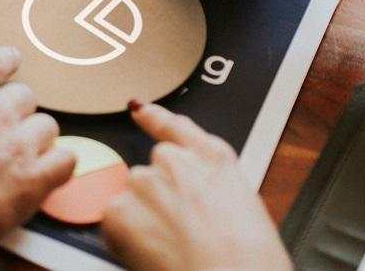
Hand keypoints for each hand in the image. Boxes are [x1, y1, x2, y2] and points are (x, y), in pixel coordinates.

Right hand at [0, 47, 75, 237]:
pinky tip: (47, 169)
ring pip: (47, 126)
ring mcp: (18, 145)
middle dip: (15, 107)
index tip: (9, 61)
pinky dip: (58, 164)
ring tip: (22, 149)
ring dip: (36, 135)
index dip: (4, 61)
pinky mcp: (33, 181)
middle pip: (25, 95)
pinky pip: (65, 162)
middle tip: (2, 121)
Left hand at [101, 103, 291, 270]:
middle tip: (180, 235)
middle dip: (157, 200)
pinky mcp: (119, 209)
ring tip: (173, 250)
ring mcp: (144, 181)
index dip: (154, 117)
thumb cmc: (250, 260)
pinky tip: (152, 256)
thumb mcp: (244, 207)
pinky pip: (114, 225)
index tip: (139, 109)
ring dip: (143, 221)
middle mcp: (175, 160)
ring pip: (132, 200)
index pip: (174, 127)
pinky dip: (126, 242)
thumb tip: (196, 195)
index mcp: (213, 158)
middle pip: (151, 172)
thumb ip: (212, 185)